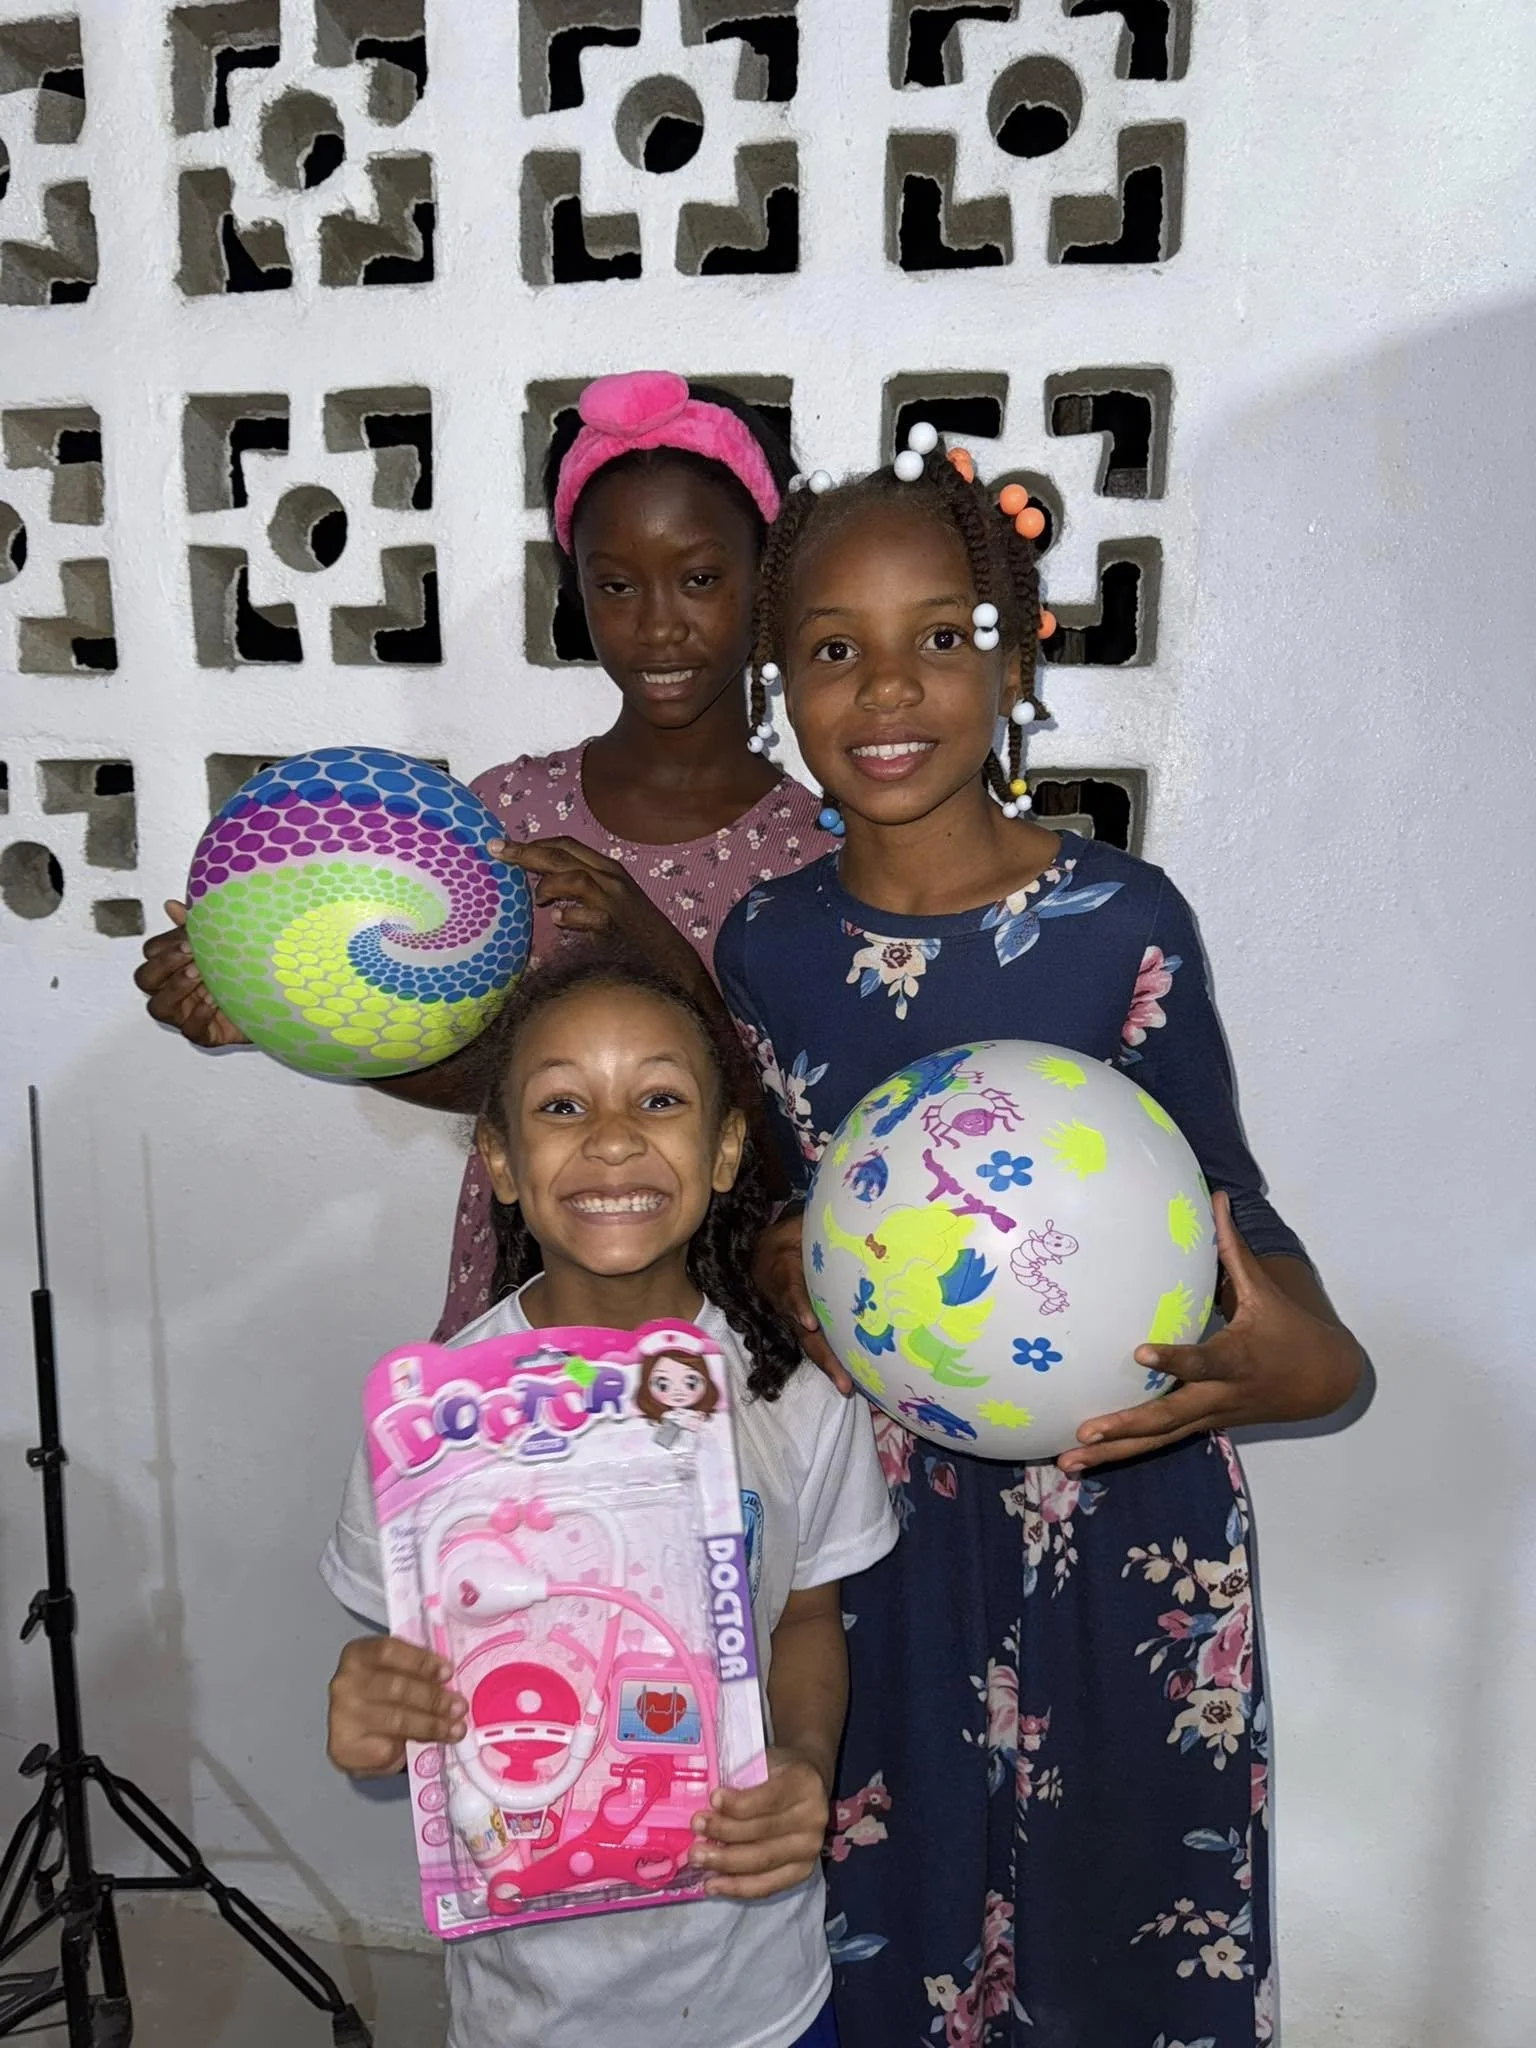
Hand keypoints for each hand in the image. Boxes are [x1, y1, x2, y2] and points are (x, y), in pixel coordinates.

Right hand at [134, 901, 248, 1048]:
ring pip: (159, 1007)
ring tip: (200, 974)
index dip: (165, 944)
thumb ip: (196, 927)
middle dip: (165, 964)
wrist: (278, 1000)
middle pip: (145, 979)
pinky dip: (200, 1015)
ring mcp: (185, 1015)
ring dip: (176, 988)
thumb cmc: (242, 971)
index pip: (151, 953)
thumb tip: (172, 906)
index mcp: (173, 968)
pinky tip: (215, 1000)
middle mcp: (173, 992)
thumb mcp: (223, 944)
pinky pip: (191, 1030)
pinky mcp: (204, 1035)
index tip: (188, 937)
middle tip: (190, 953)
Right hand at [326, 1636, 466, 1778]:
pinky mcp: (345, 1749)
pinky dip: (412, 1746)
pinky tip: (431, 1746)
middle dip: (433, 1698)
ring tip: (455, 1729)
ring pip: (395, 1719)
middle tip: (459, 1707)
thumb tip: (451, 1680)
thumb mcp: (398, 1675)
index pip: (388, 1651)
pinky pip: (386, 1748)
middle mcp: (344, 1683)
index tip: (448, 1672)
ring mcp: (342, 1717)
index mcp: (358, 1655)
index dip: (420, 1661)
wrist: (359, 1739)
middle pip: (395, 1687)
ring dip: (431, 1725)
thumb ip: (417, 1672)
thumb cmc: (385, 1699)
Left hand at [492, 836, 707, 992]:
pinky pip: (588, 915)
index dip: (534, 843)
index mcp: (608, 869)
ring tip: (539, 900)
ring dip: (549, 885)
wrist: (670, 959)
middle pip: (562, 855)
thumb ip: (581, 892)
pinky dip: (571, 916)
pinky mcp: (617, 926)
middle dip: (526, 852)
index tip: (506, 847)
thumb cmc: (635, 932)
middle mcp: (612, 879)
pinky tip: (561, 920)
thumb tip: (546, 892)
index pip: (566, 845)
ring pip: (574, 877)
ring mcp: (615, 901)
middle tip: (497, 851)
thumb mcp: (610, 902)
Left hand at [689, 1746, 829, 1899]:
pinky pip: (767, 1885)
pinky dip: (737, 1887)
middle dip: (724, 1832)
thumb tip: (707, 1805)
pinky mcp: (802, 1871)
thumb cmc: (777, 1771)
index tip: (712, 1799)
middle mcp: (813, 1818)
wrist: (809, 1785)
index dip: (739, 1803)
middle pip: (763, 1832)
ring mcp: (810, 1849)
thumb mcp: (764, 1760)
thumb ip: (742, 1779)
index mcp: (804, 1783)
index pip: (769, 1798)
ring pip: (762, 1861)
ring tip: (697, 1858)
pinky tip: (712, 1885)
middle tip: (696, 1828)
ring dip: (725, 1863)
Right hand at [752, 1210, 852, 1395]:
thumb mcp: (796, 1228)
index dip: (799, 1306)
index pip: (791, 1292)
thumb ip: (814, 1227)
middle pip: (805, 1332)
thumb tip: (844, 1207)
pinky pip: (816, 1343)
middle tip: (844, 1379)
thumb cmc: (789, 1238)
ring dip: (829, 1366)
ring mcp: (795, 1318)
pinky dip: (829, 1358)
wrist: (762, 1254)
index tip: (809, 1321)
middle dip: (824, 1354)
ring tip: (847, 1387)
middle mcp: (789, 1302)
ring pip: (811, 1345)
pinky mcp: (804, 1325)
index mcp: (786, 1274)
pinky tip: (847, 1378)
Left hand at [1058, 1192, 1361, 1474]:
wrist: (1321, 1383)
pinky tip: (1080, 1461)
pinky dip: (1122, 1453)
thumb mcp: (1265, 1290)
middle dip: (1127, 1425)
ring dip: (1113, 1453)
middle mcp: (1218, 1396)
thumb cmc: (1287, 1329)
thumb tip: (1218, 1197)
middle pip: (1169, 1417)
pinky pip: (1157, 1442)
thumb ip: (1233, 1248)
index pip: (1202, 1363)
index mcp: (1235, 1360)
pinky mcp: (1198, 1426)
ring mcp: (1207, 1416)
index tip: (1140, 1352)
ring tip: (1067, 1461)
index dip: (1174, 1361)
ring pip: (1157, 1440)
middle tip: (1086, 1431)